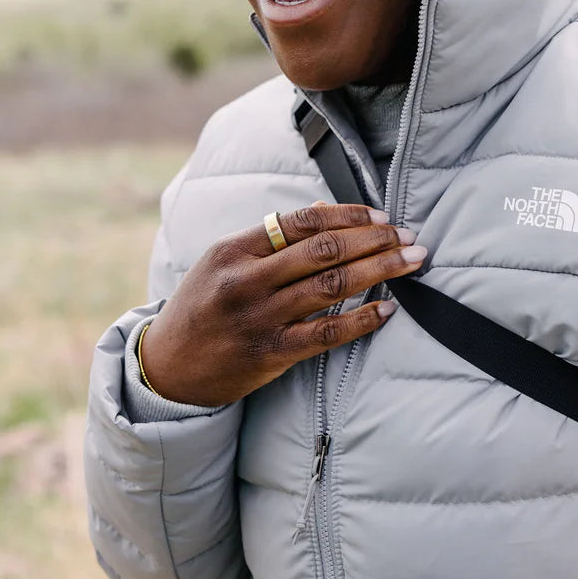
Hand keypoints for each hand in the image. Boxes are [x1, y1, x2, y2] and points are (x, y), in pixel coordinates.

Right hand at [139, 202, 423, 405]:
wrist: (166, 368)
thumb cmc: (203, 305)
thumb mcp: (224, 260)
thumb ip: (273, 237)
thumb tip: (327, 210)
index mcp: (236, 250)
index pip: (303, 221)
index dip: (349, 215)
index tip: (382, 217)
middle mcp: (248, 280)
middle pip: (324, 250)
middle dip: (375, 240)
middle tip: (409, 236)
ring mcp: (260, 318)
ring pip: (332, 286)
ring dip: (380, 271)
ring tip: (411, 261)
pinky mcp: (270, 354)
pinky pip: (326, 334)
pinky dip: (362, 320)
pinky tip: (388, 309)